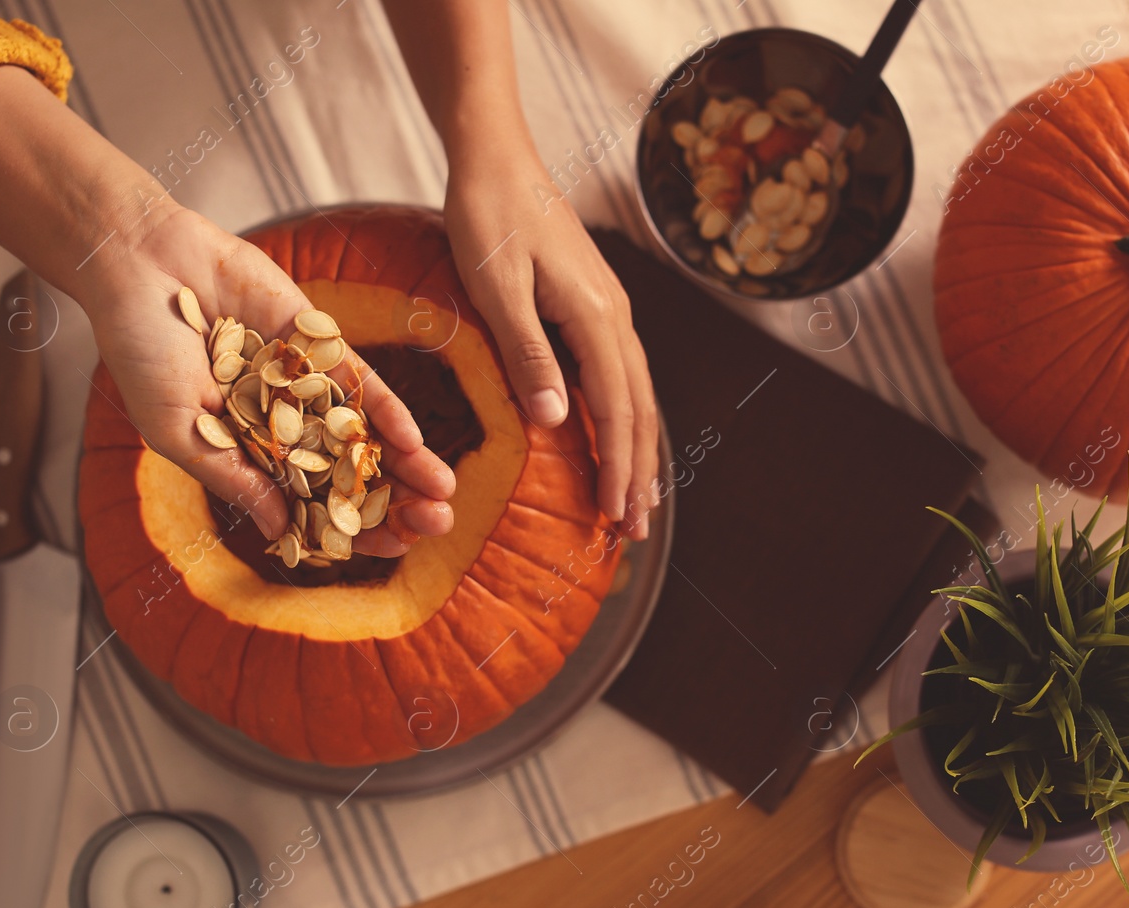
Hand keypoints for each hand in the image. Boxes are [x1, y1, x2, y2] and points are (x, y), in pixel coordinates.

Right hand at [0, 67, 451, 555]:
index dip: (351, 528)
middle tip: (436, 526)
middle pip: (349, 471)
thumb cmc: (140, 352)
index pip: (310, 503)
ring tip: (443, 494)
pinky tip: (414, 441)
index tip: (391, 551)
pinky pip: (362, 383)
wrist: (141, 266)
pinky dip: (387, 411)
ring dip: (406, 463)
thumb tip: (283, 529)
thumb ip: (232, 477)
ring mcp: (306, 383)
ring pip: (366, 432)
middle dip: (394, 500)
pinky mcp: (320, 342)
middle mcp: (285, 423)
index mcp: (249, 453)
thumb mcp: (179, 431)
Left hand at [443, 144, 660, 539]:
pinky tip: (616, 434)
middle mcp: (613, 316)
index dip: (619, 466)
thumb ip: (528, 354)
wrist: (496, 155)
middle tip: (637, 530)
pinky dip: (624, 415)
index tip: (617, 516)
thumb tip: (557, 423)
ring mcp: (607, 309)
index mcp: (594, 316)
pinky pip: (619, 372)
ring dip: (637, 449)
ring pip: (635, 393)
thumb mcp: (498, 288)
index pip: (616, 408)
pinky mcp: (592, 303)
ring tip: (638, 498)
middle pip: (638, 408)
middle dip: (640, 472)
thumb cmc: (488, 216)